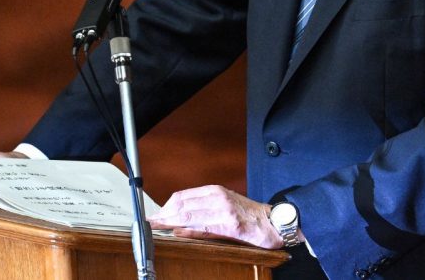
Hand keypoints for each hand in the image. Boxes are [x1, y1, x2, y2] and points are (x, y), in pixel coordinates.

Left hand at [148, 185, 283, 248]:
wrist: (273, 222)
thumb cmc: (249, 215)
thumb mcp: (225, 205)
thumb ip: (203, 210)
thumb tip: (178, 223)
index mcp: (216, 191)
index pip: (182, 196)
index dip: (165, 207)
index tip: (155, 215)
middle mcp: (219, 198)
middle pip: (182, 205)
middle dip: (164, 215)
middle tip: (152, 223)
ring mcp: (224, 211)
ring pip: (189, 215)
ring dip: (171, 222)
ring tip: (158, 228)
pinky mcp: (230, 225)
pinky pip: (203, 228)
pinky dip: (188, 230)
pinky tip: (178, 233)